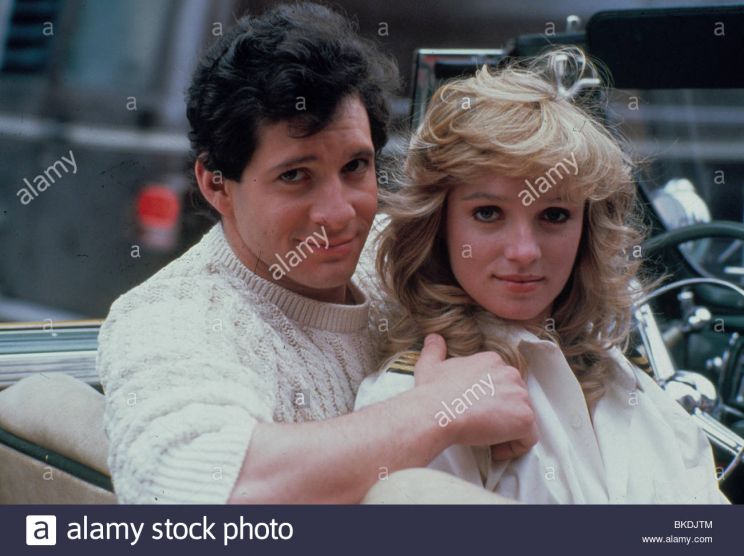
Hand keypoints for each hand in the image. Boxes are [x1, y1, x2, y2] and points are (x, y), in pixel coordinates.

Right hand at [414, 333, 537, 456]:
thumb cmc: (432, 393)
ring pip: (522, 417)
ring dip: (506, 429)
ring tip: (485, 437)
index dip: (491, 400)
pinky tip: (494, 449)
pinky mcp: (524, 418)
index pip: (502, 383)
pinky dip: (513, 447)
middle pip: (515, 399)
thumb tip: (434, 339)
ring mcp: (520, 395)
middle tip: (481, 425)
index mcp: (492, 361)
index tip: (477, 410)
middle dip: (501, 413)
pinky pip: (528, 438)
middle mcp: (510, 373)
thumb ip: (435, 350)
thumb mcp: (430, 365)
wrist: (436, 411)